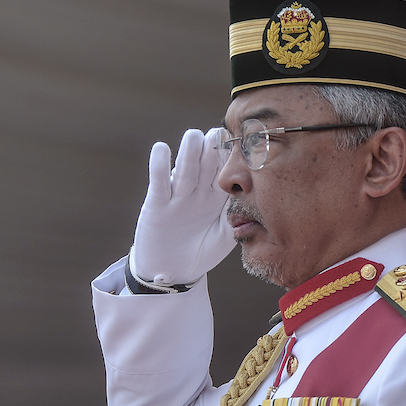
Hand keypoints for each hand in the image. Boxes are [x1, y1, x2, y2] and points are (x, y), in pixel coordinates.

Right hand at [130, 127, 234, 286]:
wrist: (172, 272)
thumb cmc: (201, 252)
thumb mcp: (223, 238)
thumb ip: (234, 219)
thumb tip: (249, 201)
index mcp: (217, 197)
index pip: (226, 172)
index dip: (232, 158)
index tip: (243, 142)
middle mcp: (198, 192)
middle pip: (206, 166)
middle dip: (212, 149)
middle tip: (218, 133)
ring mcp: (177, 196)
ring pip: (185, 171)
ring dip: (189, 153)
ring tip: (194, 136)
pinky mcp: (156, 204)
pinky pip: (159, 183)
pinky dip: (159, 166)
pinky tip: (161, 149)